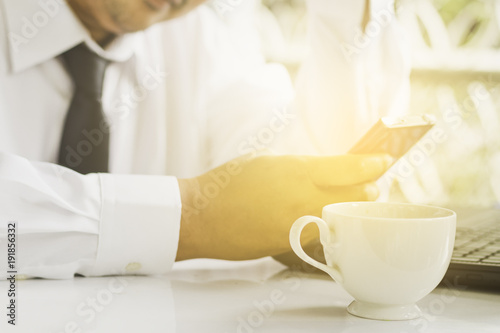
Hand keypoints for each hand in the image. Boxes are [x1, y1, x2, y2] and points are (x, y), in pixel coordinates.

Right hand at [175, 154, 391, 260]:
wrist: (203, 217)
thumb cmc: (230, 182)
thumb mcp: (268, 162)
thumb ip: (301, 167)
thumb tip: (325, 171)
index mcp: (298, 171)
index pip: (351, 169)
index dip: (373, 164)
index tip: (383, 160)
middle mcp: (305, 199)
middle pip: (358, 196)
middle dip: (369, 188)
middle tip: (370, 181)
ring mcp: (300, 225)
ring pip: (344, 217)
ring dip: (352, 208)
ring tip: (350, 198)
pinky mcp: (292, 243)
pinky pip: (322, 231)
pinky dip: (329, 222)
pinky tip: (321, 214)